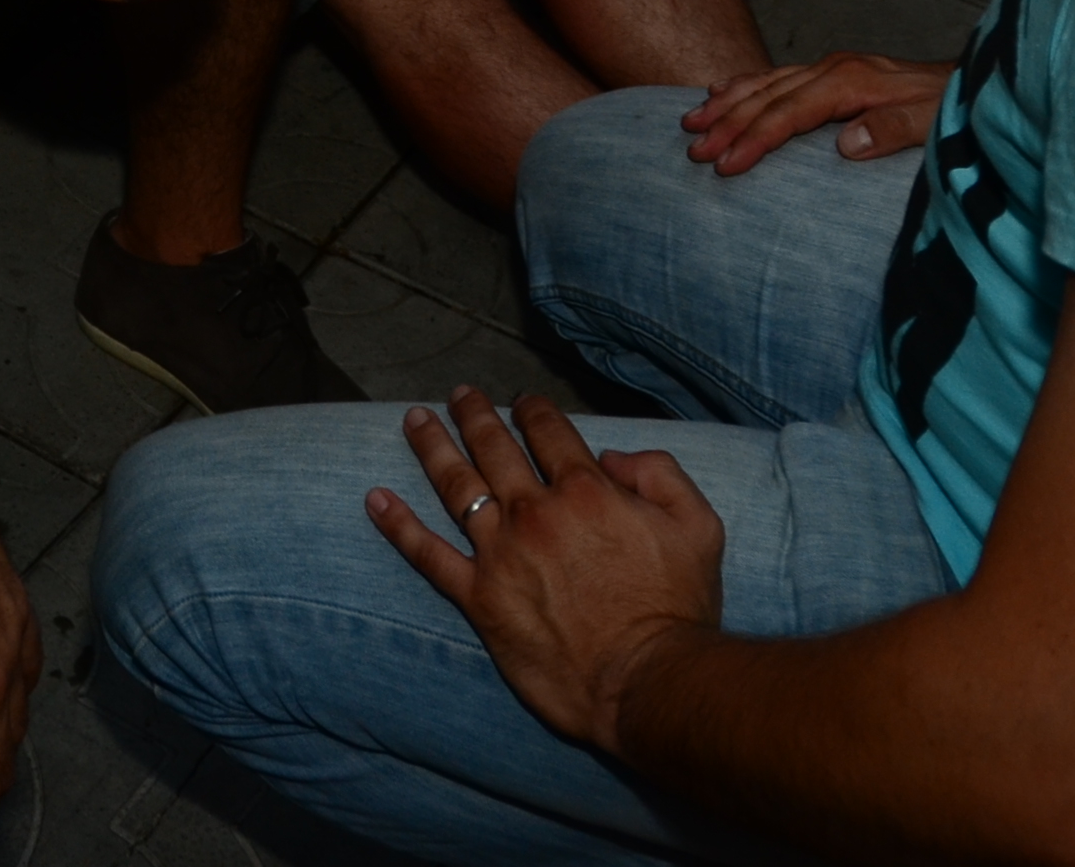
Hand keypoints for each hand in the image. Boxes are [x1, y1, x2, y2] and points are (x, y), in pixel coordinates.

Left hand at [366, 387, 722, 754]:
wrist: (645, 680)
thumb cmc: (677, 607)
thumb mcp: (698, 525)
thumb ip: (661, 474)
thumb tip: (612, 457)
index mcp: (585, 489)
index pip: (549, 432)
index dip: (533, 410)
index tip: (522, 402)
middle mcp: (535, 511)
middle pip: (494, 447)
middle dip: (475, 414)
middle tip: (459, 395)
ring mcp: (500, 553)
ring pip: (455, 484)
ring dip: (432, 446)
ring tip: (414, 419)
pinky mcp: (478, 598)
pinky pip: (427, 554)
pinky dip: (398, 524)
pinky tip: (376, 499)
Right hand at [682, 53, 951, 173]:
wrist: (975, 82)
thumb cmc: (954, 109)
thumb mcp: (933, 123)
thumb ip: (891, 130)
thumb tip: (845, 145)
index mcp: (851, 82)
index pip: (788, 113)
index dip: (754, 139)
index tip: (725, 166)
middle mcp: (835, 69)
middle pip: (768, 97)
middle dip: (727, 123)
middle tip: (694, 150)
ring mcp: (833, 68)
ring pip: (766, 83)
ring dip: (727, 103)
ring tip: (692, 121)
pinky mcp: (836, 72)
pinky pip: (778, 76)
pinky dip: (746, 84)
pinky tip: (722, 90)